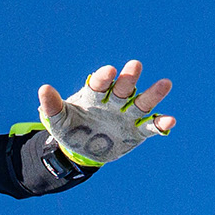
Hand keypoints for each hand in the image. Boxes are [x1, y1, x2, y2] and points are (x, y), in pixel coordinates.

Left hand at [37, 60, 175, 165]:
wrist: (81, 149)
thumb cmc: (69, 128)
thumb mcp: (57, 119)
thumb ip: (52, 105)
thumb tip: (44, 89)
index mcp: (93, 95)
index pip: (99, 84)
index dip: (103, 77)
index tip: (109, 71)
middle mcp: (113, 102)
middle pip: (122, 88)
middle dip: (128, 78)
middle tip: (134, 65)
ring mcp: (126, 116)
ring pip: (141, 103)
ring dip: (152, 94)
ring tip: (165, 83)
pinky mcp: (137, 132)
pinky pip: (150, 127)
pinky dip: (160, 124)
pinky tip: (170, 119)